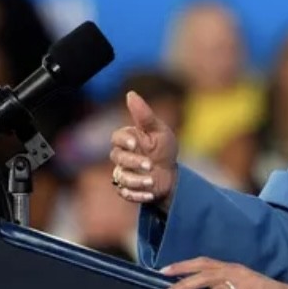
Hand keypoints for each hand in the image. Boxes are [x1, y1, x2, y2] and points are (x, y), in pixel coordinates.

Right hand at [109, 91, 178, 212]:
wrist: (171, 174)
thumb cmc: (164, 148)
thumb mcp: (159, 130)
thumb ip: (144, 115)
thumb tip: (130, 94)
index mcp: (128, 139)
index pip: (116, 137)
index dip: (124, 141)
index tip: (135, 143)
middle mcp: (122, 156)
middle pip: (117, 157)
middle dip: (133, 162)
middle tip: (150, 165)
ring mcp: (123, 172)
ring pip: (120, 177)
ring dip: (136, 180)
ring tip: (151, 181)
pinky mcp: (126, 189)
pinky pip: (125, 192)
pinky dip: (137, 194)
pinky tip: (149, 193)